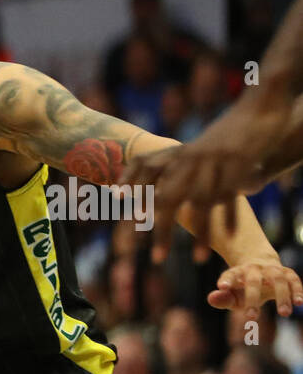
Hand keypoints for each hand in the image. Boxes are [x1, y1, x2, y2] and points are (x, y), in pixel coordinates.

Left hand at [122, 94, 290, 256]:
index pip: (146, 165)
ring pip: (203, 203)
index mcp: (177, 154)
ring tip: (196, 260)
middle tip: (155, 259)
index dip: (130, 180)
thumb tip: (120, 193)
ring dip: (201, 234)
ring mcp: (214, 162)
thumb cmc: (216, 141)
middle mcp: (191, 158)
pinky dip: (229, 217)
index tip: (116, 197)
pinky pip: (232, 196)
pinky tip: (228, 236)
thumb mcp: (185, 152)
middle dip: (161, 229)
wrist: (256, 114)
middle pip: (171, 198)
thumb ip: (160, 170)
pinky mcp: (238, 164)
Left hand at [208, 256, 302, 318]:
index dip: (226, 280)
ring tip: (284, 313)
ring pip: (278, 280)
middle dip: (252, 298)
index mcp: (237, 272)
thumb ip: (222, 299)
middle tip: (251, 317)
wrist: (262, 266)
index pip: (230, 274)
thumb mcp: (232, 295)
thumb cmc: (243, 287)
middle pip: (253, 281)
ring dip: (282, 296)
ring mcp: (272, 270)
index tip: (222, 287)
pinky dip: (297, 290)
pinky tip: (299, 303)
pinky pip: (293, 280)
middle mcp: (254, 269)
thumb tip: (211, 299)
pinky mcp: (287, 273)